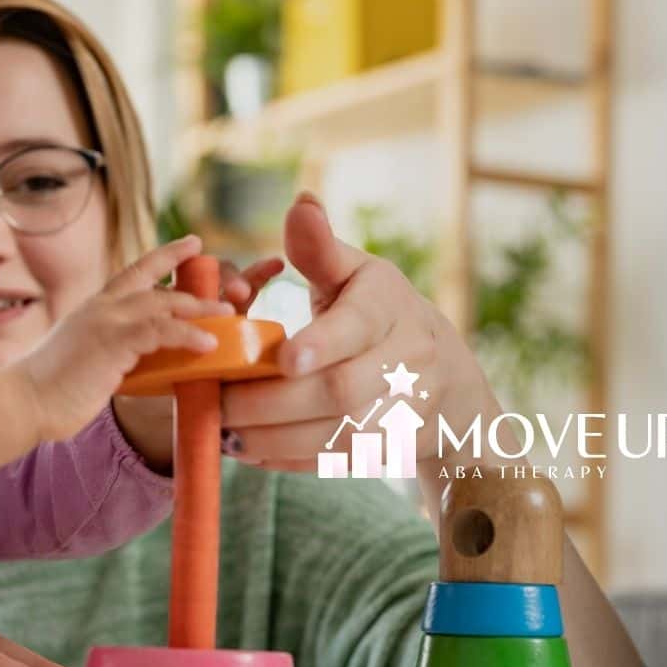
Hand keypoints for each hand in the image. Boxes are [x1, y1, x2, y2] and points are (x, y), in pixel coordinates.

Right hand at [14, 235, 233, 444]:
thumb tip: (140, 365)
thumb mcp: (84, 361)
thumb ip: (111, 353)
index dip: (163, 257)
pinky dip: (188, 335)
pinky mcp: (112, 341)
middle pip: (152, 280)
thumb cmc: (48, 391)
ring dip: (199, 308)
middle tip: (222, 281)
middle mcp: (100, 308)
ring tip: (226, 314)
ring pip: (162, 303)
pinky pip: (161, 331)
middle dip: (189, 276)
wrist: (21, 401)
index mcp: (92, 309)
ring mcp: (105, 321)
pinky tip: (208, 344)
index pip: (132, 274)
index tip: (190, 244)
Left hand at [221, 192, 495, 471]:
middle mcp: (407, 358)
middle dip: (274, 402)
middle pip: (341, 391)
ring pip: (337, 435)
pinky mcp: (392, 449)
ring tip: (223, 430)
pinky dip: (287, 460)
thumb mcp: (357, 274)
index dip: (323, 342)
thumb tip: (301, 204)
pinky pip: (335, 462)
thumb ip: (321, 250)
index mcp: (389, 305)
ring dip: (274, 438)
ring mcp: (405, 409)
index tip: (283, 357)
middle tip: (220, 402)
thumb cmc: (378, 314)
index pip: (360, 325)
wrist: (445, 381)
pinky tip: (248, 450)